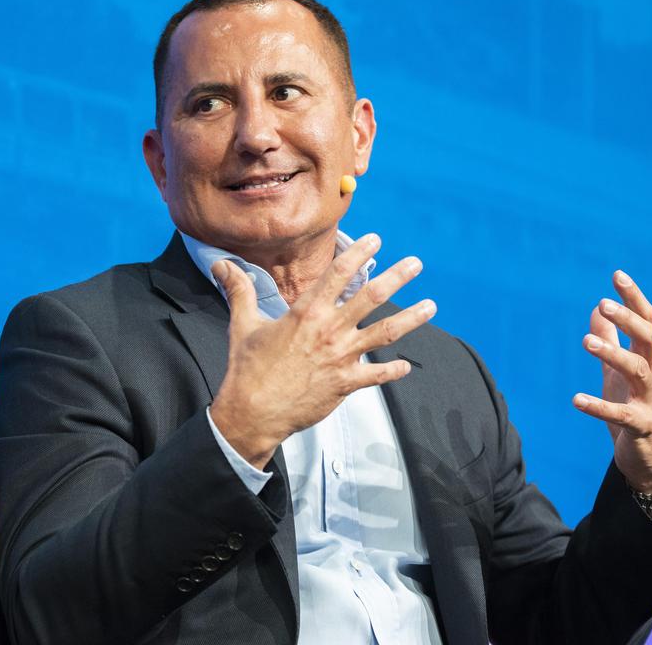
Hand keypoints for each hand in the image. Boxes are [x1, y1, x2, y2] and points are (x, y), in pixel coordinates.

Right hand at [209, 234, 435, 468]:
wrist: (253, 412)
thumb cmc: (247, 368)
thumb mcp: (242, 324)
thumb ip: (239, 290)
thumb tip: (220, 264)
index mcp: (306, 312)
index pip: (339, 273)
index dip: (359, 253)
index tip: (376, 240)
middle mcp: (329, 330)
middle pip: (372, 296)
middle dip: (397, 276)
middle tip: (416, 263)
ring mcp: (341, 357)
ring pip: (386, 333)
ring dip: (411, 317)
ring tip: (431, 306)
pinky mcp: (345, 384)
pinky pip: (377, 375)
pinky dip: (393, 371)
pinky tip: (406, 366)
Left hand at [573, 271, 651, 493]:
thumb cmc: (636, 406)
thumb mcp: (619, 371)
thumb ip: (611, 340)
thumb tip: (595, 308)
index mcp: (650, 358)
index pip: (647, 321)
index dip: (634, 298)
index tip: (617, 275)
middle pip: (648, 339)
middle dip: (628, 320)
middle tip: (604, 304)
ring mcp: (651, 400)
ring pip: (637, 371)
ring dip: (613, 354)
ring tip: (586, 341)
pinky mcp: (640, 426)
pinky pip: (621, 414)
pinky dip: (599, 406)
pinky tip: (576, 400)